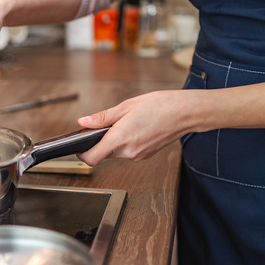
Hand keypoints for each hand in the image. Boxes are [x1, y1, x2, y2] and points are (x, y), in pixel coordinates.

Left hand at [76, 90, 199, 165]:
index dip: (81, 153)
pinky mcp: (145, 155)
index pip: (91, 158)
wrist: (185, 113)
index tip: (79, 146)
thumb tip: (83, 122)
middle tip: (106, 124)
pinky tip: (135, 128)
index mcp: (120, 139)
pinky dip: (126, 142)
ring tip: (125, 123)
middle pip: (103, 154)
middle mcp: (128, 152)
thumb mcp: (126, 106)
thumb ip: (102, 117)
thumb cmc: (160, 106)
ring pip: (116, 152)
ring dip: (114, 141)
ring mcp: (137, 155)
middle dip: (100, 141)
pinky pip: (128, 151)